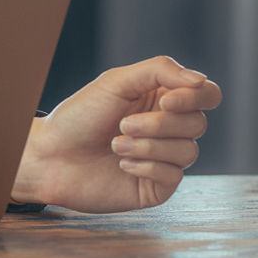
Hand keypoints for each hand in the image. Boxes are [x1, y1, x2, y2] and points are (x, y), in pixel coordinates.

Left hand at [10, 56, 221, 212]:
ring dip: (148, 146)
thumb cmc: (80, 116)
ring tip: (115, 144)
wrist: (50, 155)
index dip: (195, 97)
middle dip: (159, 124)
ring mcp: (165, 158)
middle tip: (123, 124)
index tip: (165, 101)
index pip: (206, 94)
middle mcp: (168, 128)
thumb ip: (159, 71)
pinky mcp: (157, 186)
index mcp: (162, 99)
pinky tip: (122, 164)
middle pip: (198, 123)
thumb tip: (201, 81)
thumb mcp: (116, 82)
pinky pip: (174, 175)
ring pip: (188, 150)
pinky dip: (146, 166)